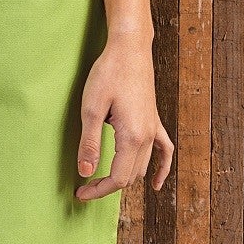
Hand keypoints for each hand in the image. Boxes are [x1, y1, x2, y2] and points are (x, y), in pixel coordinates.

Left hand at [74, 35, 173, 200]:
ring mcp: (153, 128)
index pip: (117, 178)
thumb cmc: (108, 74)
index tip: (80, 194)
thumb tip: (85, 173)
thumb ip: (89, 143)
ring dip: (125, 178)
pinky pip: (164, 150)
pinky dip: (161, 168)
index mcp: (132, 137)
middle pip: (130, 177)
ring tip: (101, 182)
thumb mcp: (91, 109)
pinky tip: (157, 183)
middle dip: (107, 187)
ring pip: (143, 167)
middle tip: (83, 188)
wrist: (130, 49)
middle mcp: (147, 137)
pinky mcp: (154, 119)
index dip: (98, 190)